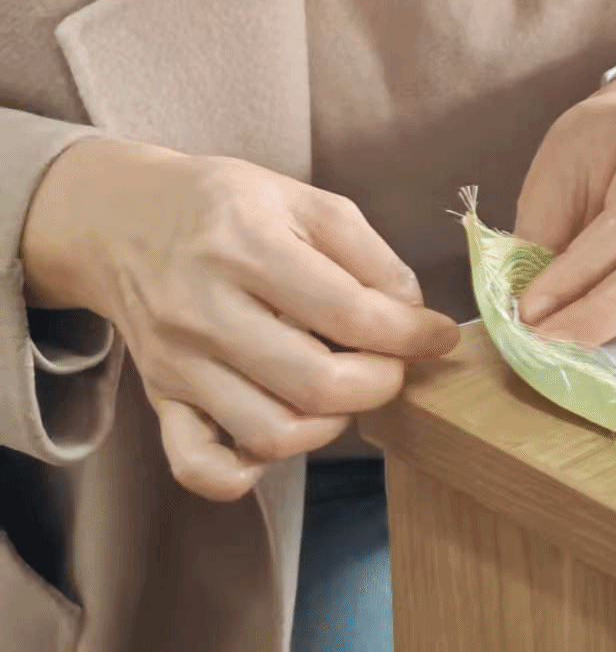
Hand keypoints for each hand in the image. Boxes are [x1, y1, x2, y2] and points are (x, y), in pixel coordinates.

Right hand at [21, 139, 458, 501]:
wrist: (123, 219)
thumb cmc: (227, 205)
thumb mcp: (302, 199)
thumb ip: (366, 251)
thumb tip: (410, 312)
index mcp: (247, 244)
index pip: (346, 311)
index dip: (408, 333)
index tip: (437, 336)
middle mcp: (205, 308)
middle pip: (314, 383)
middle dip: (380, 383)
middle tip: (395, 365)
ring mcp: (177, 363)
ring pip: (269, 432)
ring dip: (331, 424)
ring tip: (346, 389)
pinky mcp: (159, 400)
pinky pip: (198, 467)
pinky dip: (249, 471)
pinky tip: (284, 432)